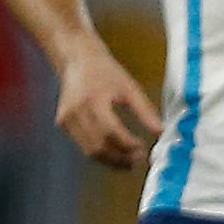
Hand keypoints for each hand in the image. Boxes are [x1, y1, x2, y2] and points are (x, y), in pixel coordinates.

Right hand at [55, 45, 161, 168]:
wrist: (78, 61)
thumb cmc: (107, 72)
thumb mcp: (130, 87)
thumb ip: (145, 110)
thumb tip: (161, 132)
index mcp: (93, 100)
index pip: (110, 131)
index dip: (127, 145)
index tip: (143, 149)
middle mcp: (75, 112)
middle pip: (98, 146)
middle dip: (119, 158)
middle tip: (138, 160)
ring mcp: (66, 120)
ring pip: (89, 151)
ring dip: (110, 161)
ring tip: (129, 162)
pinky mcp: (62, 124)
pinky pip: (83, 145)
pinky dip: (100, 153)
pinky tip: (115, 154)